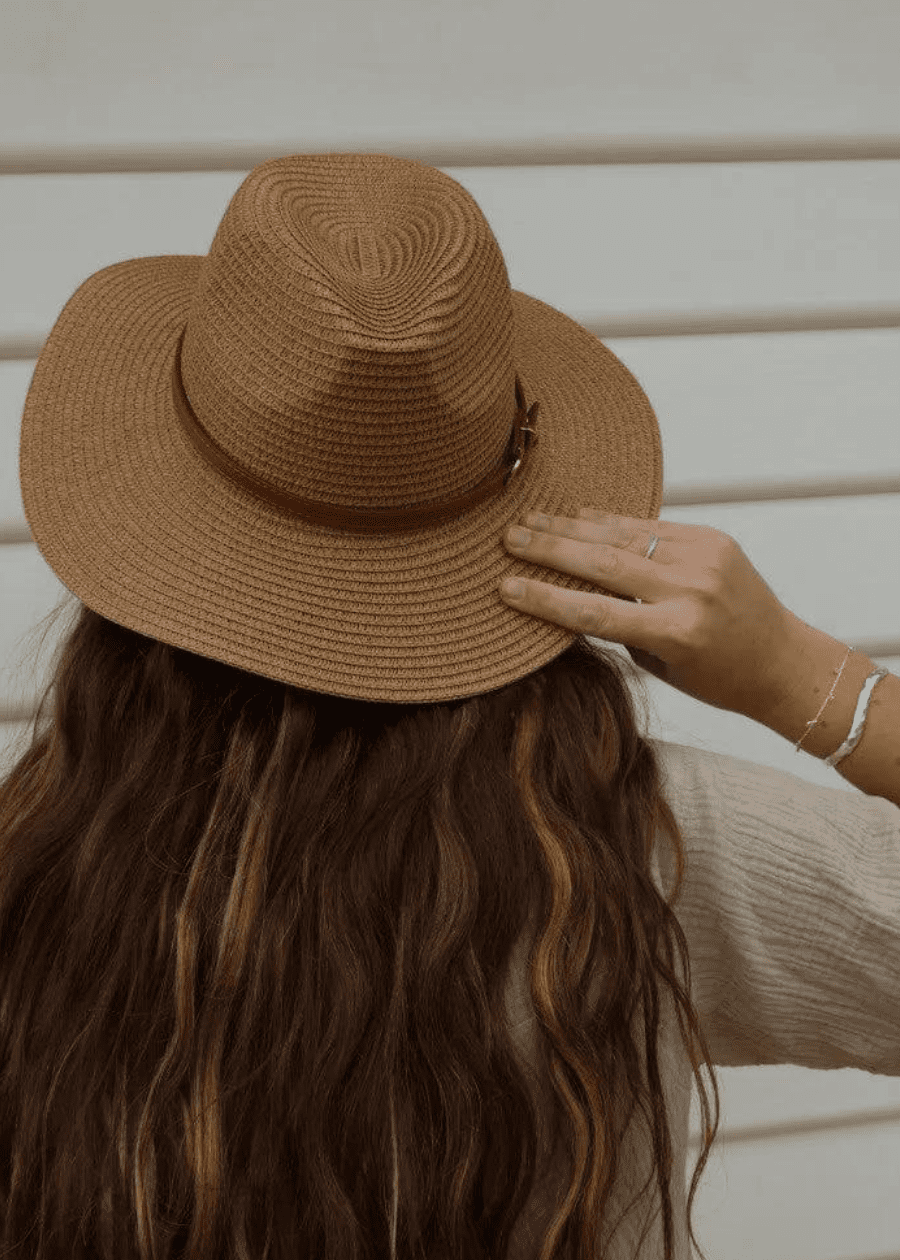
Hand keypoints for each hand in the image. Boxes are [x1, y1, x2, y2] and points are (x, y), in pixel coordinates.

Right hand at [500, 508, 799, 721]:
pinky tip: (577, 516)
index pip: (593, 612)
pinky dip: (612, 521)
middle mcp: (691, 590)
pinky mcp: (712, 539)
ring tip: (531, 519)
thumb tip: (568, 594)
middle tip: (508, 538)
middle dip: (549, 548)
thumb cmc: (718, 676)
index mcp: (677, 632)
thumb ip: (619, 628)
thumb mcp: (659, 665)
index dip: (544, 599)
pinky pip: (651, 526)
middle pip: (602, 563)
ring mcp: (704, 558)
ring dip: (572, 527)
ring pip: (624, 535)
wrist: (782, 659)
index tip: (505, 588)